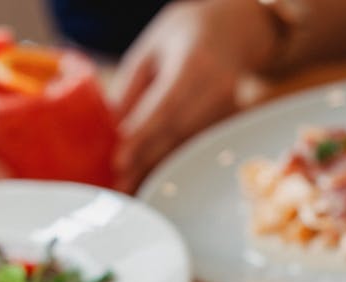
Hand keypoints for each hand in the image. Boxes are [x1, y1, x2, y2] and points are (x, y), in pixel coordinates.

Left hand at [110, 0, 277, 191]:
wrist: (236, 30)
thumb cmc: (186, 36)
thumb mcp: (150, 51)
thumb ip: (130, 90)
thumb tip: (109, 131)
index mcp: (196, 62)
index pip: (166, 106)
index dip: (142, 136)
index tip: (119, 160)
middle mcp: (219, 88)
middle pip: (178, 133)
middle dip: (145, 162)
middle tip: (118, 186)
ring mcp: (229, 109)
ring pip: (188, 147)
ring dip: (158, 170)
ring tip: (130, 187)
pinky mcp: (230, 123)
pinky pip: (197, 147)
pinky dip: (172, 162)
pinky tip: (151, 175)